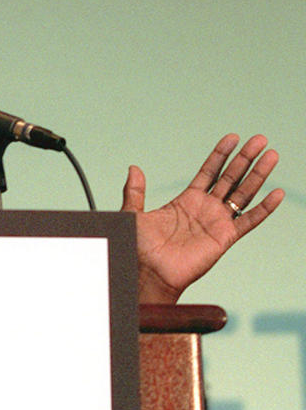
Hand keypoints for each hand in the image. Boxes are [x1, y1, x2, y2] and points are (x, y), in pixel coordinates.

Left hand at [122, 134, 283, 303]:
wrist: (148, 272)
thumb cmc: (139, 247)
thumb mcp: (133, 214)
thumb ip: (135, 191)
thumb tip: (134, 168)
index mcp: (187, 200)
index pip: (209, 172)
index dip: (221, 154)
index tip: (233, 137)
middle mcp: (206, 209)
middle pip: (231, 178)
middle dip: (245, 158)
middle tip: (260, 139)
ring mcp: (217, 222)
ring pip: (243, 194)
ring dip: (258, 175)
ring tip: (272, 155)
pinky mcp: (225, 238)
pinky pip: (249, 221)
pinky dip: (264, 209)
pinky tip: (277, 193)